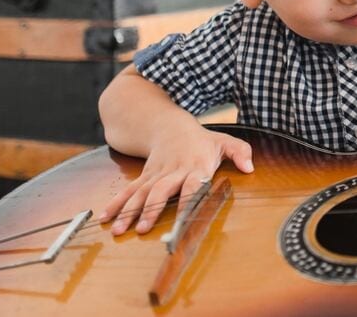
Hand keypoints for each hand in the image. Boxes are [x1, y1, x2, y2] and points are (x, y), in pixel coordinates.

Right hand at [101, 124, 253, 234]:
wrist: (170, 125)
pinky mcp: (144, 176)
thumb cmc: (202, 140)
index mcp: (196, 165)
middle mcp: (173, 170)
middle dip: (151, 210)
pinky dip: (116, 204)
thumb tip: (250, 167)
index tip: (185, 212)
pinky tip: (106, 219)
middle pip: (161, 190)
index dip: (189, 196)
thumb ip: (240, 152)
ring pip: (141, 193)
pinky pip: (129, 191)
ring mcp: (156, 174)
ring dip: (129, 212)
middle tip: (142, 229)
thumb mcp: (225, 141)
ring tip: (120, 231)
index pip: (193, 182)